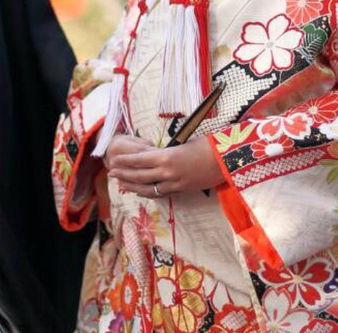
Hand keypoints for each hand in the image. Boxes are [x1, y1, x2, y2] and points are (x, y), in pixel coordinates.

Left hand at [106, 135, 224, 198]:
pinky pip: (159, 193)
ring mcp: (173, 184)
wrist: (225, 161)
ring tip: (121, 183)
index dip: (126, 161)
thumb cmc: (206, 145)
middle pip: (139, 175)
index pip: (139, 160)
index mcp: (166, 156)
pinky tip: (139, 191)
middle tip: (112, 172)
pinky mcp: (180, 191)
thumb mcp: (182, 144)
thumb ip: (166, 152)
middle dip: (124, 174)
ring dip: (132, 185)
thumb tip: (154, 155)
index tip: (115, 159)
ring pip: (147, 187)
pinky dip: (147, 192)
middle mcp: (167, 172)